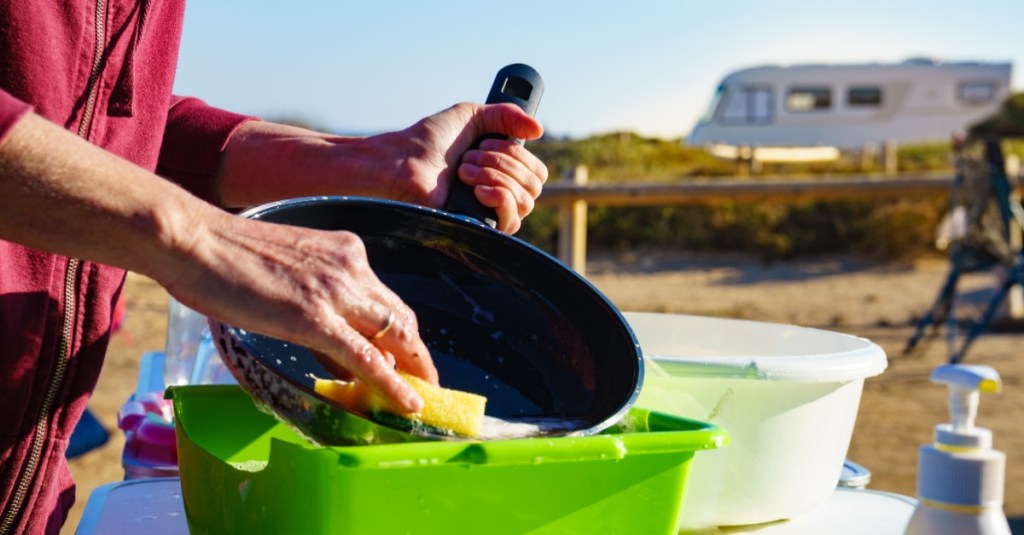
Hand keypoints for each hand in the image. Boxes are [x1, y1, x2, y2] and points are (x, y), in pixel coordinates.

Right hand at [162, 208, 436, 413]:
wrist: (192, 239)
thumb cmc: (224, 257)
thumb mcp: (288, 272)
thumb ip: (320, 306)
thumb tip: (341, 352)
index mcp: (345, 251)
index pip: (387, 299)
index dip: (404, 333)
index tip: (412, 358)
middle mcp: (350, 266)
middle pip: (401, 318)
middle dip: (417, 355)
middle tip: (426, 384)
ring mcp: (335, 290)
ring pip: (393, 336)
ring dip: (413, 371)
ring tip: (423, 398)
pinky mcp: (314, 317)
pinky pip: (365, 357)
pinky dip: (391, 384)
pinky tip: (407, 403)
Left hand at [218, 102, 546, 233]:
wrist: (401, 163)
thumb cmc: (428, 141)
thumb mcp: (471, 115)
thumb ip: (506, 115)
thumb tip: (539, 129)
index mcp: (501, 172)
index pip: (536, 173)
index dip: (516, 155)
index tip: (484, 144)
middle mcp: (499, 194)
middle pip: (534, 186)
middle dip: (504, 163)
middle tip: (469, 158)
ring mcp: (488, 214)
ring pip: (525, 201)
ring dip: (497, 176)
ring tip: (464, 170)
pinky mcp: (478, 229)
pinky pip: (511, 222)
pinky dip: (500, 197)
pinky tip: (477, 189)